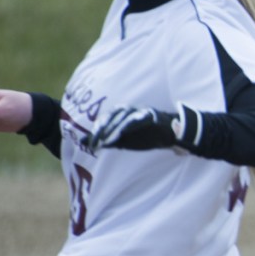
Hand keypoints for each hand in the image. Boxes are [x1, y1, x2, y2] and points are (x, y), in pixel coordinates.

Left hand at [82, 103, 200, 152]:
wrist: (170, 134)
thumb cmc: (145, 136)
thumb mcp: (123, 141)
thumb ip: (106, 141)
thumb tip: (84, 143)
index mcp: (119, 115)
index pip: (103, 120)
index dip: (95, 132)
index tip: (90, 145)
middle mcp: (127, 110)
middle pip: (110, 117)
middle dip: (101, 131)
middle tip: (94, 143)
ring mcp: (138, 112)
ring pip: (121, 118)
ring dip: (112, 129)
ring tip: (106, 141)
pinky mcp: (148, 115)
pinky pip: (136, 119)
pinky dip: (127, 126)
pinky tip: (121, 134)